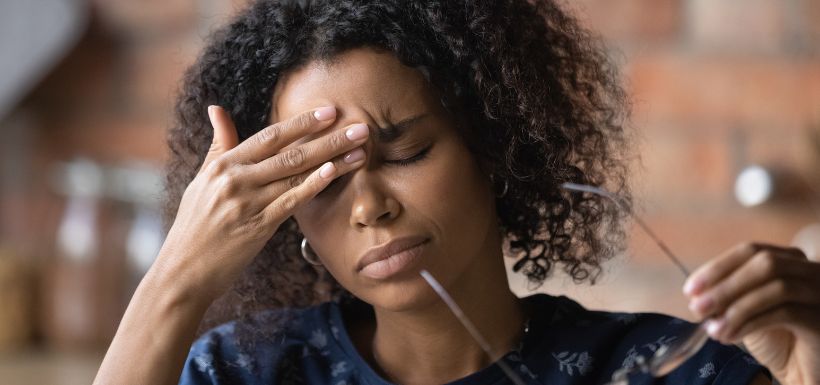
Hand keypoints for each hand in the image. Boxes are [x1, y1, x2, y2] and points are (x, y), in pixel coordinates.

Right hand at [151, 105, 368, 302]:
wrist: (183, 272)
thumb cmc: (195, 226)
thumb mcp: (202, 180)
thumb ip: (218, 145)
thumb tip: (217, 108)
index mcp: (223, 165)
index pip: (270, 136)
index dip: (302, 122)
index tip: (330, 111)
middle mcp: (235, 179)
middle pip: (290, 152)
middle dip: (329, 137)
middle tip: (360, 126)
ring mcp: (247, 203)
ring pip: (297, 174)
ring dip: (334, 160)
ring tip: (361, 149)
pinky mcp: (257, 227)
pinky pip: (291, 201)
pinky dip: (314, 184)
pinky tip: (335, 172)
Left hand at [684, 242, 819, 384]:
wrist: (805, 370)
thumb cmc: (777, 338)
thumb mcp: (747, 309)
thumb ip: (729, 295)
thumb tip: (697, 294)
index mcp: (790, 260)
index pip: (751, 251)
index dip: (717, 267)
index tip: (690, 289)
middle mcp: (812, 271)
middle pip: (765, 263)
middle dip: (725, 285)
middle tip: (696, 308)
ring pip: (776, 287)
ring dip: (735, 307)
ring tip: (712, 328)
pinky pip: (785, 314)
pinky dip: (750, 324)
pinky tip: (731, 336)